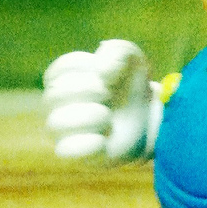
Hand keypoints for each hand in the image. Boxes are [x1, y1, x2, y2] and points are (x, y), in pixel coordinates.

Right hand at [43, 40, 160, 160]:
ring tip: (108, 117)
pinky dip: (85, 144)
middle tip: (109, 94)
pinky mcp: (80, 156)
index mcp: (63, 81)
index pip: (60, 71)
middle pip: (55, 95)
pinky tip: (104, 138)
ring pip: (55, 124)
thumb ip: (116, 52)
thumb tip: (102, 72)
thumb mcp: (130, 58)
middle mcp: (57, 107)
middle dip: (88, 89)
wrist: (151, 119)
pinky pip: (65, 152)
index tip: (110, 73)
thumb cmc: (131, 85)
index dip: (87, 68)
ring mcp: (66, 133)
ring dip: (88, 116)